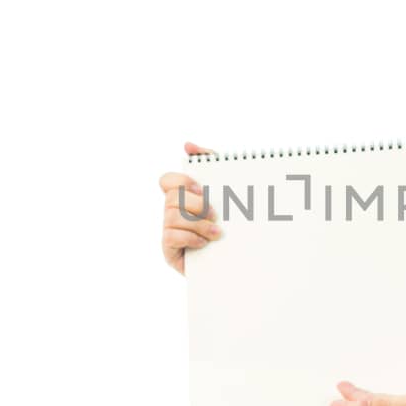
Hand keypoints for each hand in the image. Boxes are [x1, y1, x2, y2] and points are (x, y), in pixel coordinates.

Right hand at [158, 141, 221, 274]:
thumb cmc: (229, 223)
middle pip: (171, 199)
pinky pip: (170, 237)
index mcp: (182, 197)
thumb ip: (210, 162)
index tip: (200, 187)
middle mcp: (171, 213)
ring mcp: (168, 231)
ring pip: (171, 217)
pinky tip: (204, 243)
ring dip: (197, 224)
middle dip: (196, 205)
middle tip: (215, 214)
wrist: (237, 260)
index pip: (167, 180)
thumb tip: (187, 145)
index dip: (180, 180)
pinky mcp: (169, 250)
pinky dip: (190, 238)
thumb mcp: (225, 190)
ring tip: (217, 233)